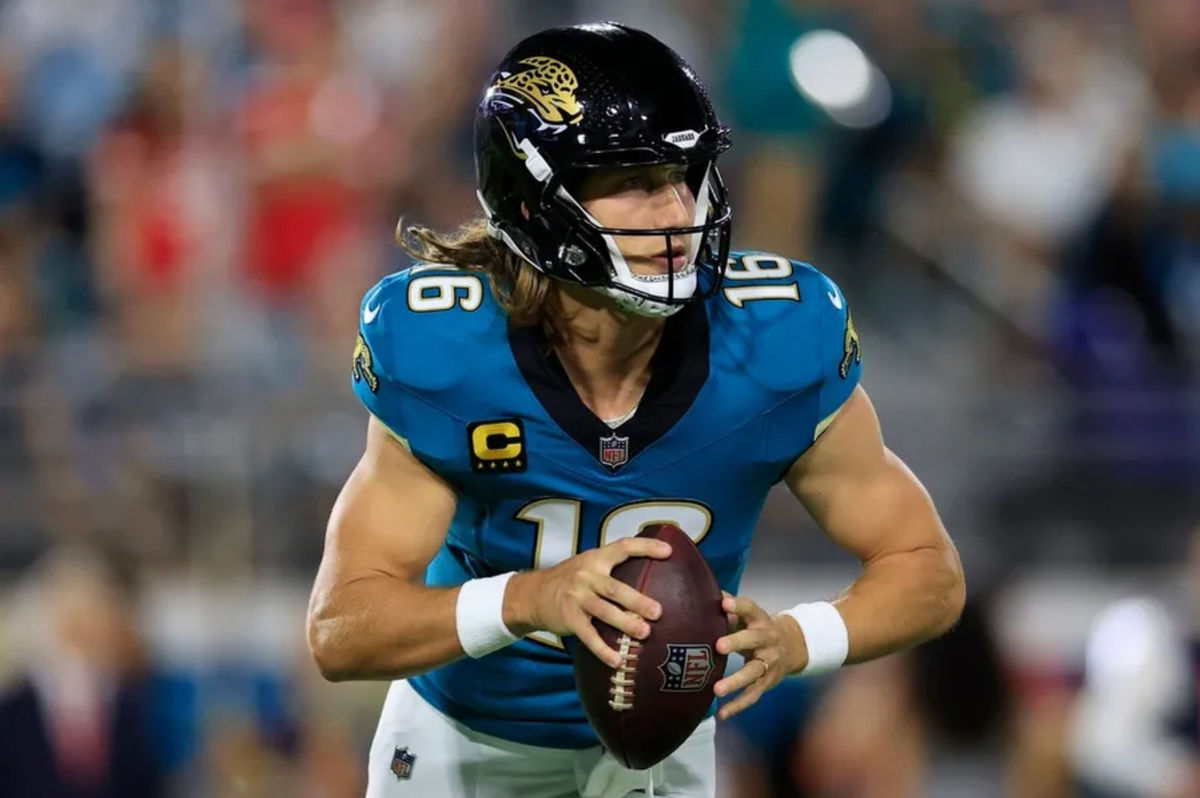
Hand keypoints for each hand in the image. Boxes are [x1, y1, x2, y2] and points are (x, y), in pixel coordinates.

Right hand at [511, 537, 670, 667]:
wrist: (532, 594)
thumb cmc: (569, 580)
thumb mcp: (587, 565)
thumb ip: (611, 568)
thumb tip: (650, 575)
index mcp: (596, 559)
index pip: (623, 547)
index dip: (645, 547)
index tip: (668, 551)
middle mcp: (586, 575)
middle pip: (615, 588)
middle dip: (637, 600)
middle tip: (658, 612)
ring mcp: (576, 597)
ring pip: (604, 611)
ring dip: (625, 623)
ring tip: (644, 632)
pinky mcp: (568, 617)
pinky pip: (588, 635)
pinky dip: (603, 649)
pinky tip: (617, 660)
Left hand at [713, 593, 806, 719]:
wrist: (792, 645)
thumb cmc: (757, 627)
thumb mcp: (748, 614)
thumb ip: (728, 604)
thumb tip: (703, 590)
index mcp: (760, 619)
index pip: (750, 609)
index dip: (738, 606)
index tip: (724, 603)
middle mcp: (766, 640)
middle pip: (753, 640)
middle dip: (737, 643)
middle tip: (719, 645)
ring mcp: (768, 663)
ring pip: (753, 673)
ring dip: (735, 681)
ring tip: (717, 689)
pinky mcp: (766, 682)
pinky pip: (752, 695)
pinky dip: (737, 706)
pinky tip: (721, 713)